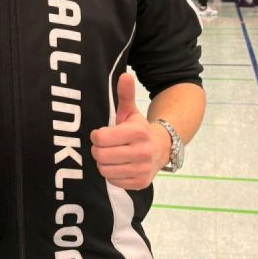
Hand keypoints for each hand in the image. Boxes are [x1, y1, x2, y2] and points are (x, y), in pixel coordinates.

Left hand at [90, 73, 168, 189]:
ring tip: (111, 156)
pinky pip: (113, 181)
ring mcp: (142, 169)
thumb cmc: (138, 130)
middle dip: (98, 150)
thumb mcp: (130, 112)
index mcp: (137, 132)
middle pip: (100, 155)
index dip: (97, 136)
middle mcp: (142, 152)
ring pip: (104, 170)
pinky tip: (119, 166)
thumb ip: (125, 95)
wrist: (161, 150)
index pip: (100, 138)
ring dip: (103, 163)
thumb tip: (125, 75)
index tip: (101, 134)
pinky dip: (112, 175)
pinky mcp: (140, 183)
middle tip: (104, 146)